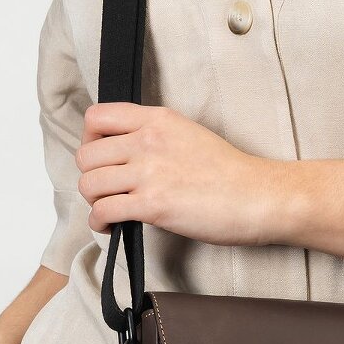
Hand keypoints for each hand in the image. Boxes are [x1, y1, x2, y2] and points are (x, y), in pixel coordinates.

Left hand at [76, 102, 286, 247]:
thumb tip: (123, 150)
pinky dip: (100, 223)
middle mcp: (148, 141)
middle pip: (86, 155)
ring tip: (109, 210)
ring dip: (94, 202)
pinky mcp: (153, 204)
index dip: (89, 139)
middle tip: (106, 189)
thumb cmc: (229, 172)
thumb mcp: (187, 134)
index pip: (97, 117)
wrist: (257, 196)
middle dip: (90, 176)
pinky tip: (112, 226)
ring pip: (90, 183)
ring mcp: (150, 172)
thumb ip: (153, 134)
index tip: (101, 156)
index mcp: (157, 119)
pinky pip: (103, 211)